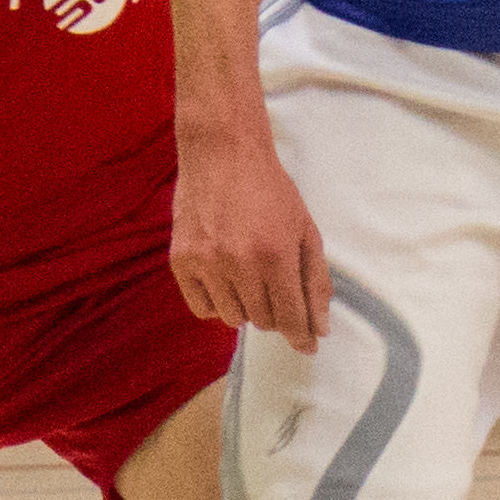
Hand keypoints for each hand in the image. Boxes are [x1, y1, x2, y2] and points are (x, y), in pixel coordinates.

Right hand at [172, 129, 329, 353]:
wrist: (223, 154)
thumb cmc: (269, 190)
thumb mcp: (305, 230)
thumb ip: (315, 281)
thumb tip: (319, 328)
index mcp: (275, 255)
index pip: (290, 316)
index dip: (301, 335)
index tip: (307, 345)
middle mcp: (239, 263)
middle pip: (262, 321)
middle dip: (274, 310)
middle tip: (273, 282)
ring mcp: (206, 263)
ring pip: (232, 319)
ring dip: (245, 306)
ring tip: (247, 273)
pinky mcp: (181, 261)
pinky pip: (202, 309)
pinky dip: (216, 302)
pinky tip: (224, 278)